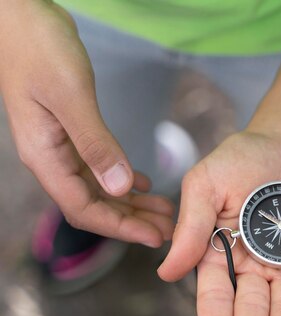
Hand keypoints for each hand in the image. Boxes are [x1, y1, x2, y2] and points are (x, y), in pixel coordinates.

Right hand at [0, 0, 173, 245]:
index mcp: (44, 157)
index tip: (154, 237)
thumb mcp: (71, 96)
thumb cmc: (39, 49)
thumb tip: (119, 187)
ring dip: (131, 203)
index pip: (83, 209)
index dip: (120, 228)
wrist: (20, 16)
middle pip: (93, 204)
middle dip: (131, 221)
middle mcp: (50, 158)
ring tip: (163, 211)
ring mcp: (59, 146)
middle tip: (169, 229)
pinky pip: (97, 166)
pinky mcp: (70, 132)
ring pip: (98, 188)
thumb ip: (94, 143)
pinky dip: (122, 178)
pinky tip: (142, 183)